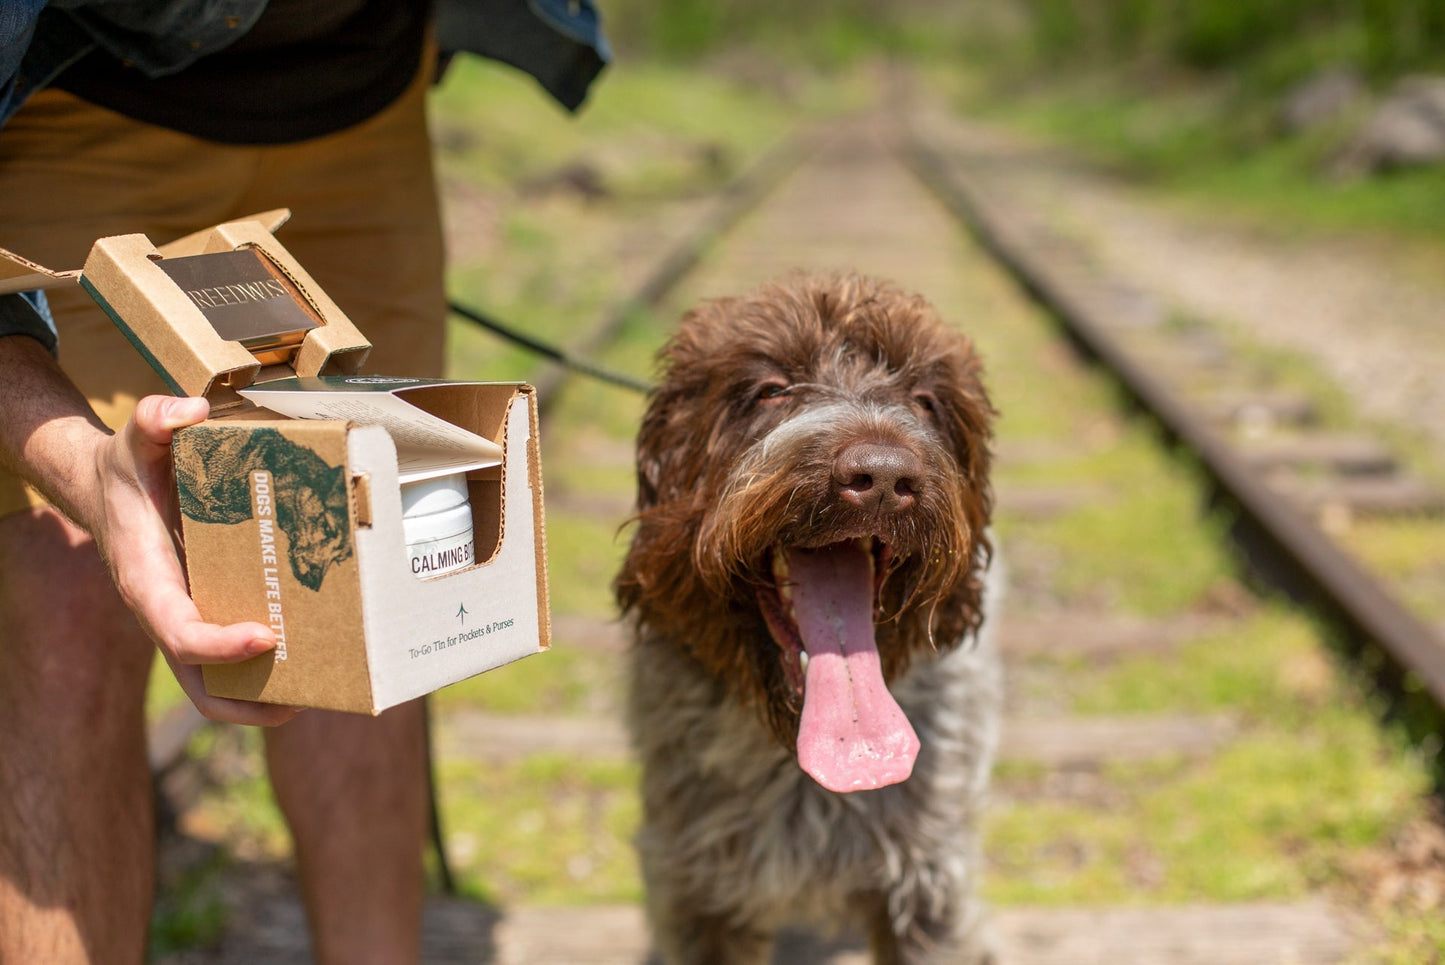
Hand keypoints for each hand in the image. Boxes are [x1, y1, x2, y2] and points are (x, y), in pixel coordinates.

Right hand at [90, 394, 298, 725]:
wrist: (106, 488)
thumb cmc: (126, 467)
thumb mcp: (134, 436)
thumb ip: (155, 418)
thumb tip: (191, 410)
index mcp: (146, 580)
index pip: (178, 631)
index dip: (218, 645)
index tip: (265, 637)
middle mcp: (164, 610)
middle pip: (197, 682)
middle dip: (244, 703)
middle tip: (301, 700)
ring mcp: (183, 617)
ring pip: (212, 683)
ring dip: (258, 699)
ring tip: (315, 694)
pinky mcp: (201, 612)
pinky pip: (226, 660)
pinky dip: (259, 671)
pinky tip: (306, 658)